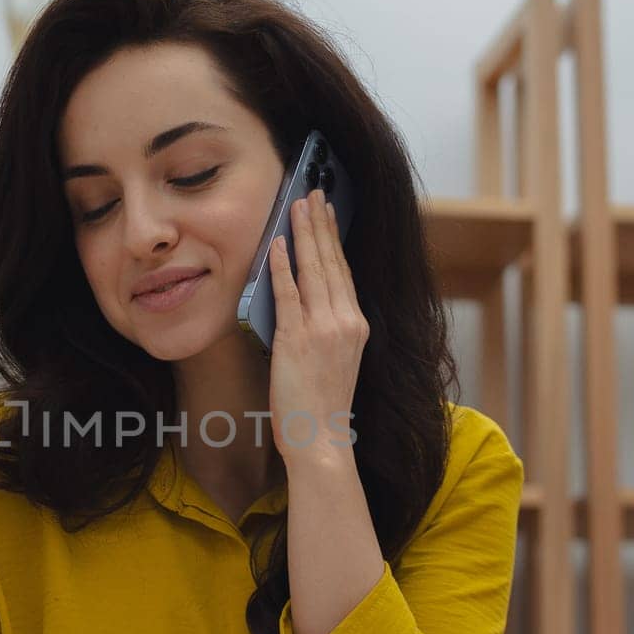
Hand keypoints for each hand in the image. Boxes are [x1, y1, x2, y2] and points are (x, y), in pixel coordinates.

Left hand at [267, 188, 368, 467]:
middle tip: (312, 193)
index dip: (334, 240)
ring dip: (303, 234)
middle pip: (332, 262)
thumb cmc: (321, 408)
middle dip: (320, 224)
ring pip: (314, 270)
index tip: (328, 213)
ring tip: (296, 205)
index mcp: (357, 327)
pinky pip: (288, 293)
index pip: (344, 273)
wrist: (320, 441)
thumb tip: (305, 302)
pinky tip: (276, 243)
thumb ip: (327, 330)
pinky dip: (282, 265)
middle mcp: (346, 322)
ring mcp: (323, 329)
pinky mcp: (297, 339)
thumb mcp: (335, 361)